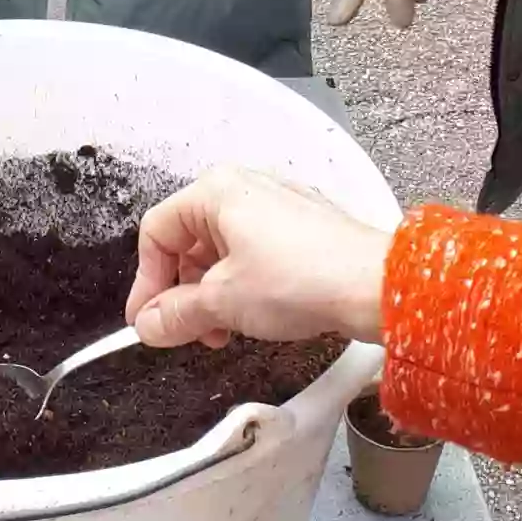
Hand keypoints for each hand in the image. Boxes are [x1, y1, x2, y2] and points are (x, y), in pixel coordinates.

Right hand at [126, 166, 390, 349]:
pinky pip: (255, 253)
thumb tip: (148, 325)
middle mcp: (245, 187)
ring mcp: (277, 204)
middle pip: (190, 240)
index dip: (146, 281)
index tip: (147, 321)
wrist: (375, 284)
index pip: (157, 232)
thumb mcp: (223, 302)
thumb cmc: (301, 278)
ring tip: (225, 332)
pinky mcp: (302, 226)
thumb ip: (176, 314)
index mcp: (216, 191)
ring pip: (223, 250)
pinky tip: (256, 317)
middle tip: (190, 333)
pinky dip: (244, 285)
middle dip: (184, 292)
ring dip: (213, 295)